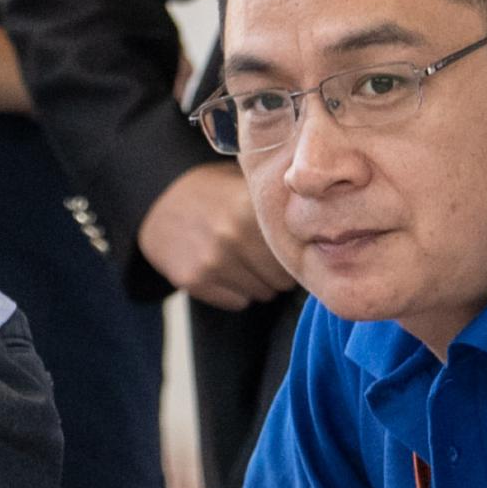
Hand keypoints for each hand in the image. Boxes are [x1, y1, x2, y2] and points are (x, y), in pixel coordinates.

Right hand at [139, 162, 290, 306]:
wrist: (158, 200)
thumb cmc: (217, 191)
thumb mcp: (248, 185)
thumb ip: (281, 206)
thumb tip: (329, 230)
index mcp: (252, 209)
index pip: (299, 251)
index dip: (300, 250)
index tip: (296, 246)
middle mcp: (233, 236)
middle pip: (285, 277)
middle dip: (280, 269)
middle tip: (263, 252)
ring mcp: (212, 261)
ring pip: (264, 292)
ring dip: (260, 281)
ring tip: (243, 258)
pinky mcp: (194, 280)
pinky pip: (239, 302)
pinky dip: (236, 291)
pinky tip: (224, 269)